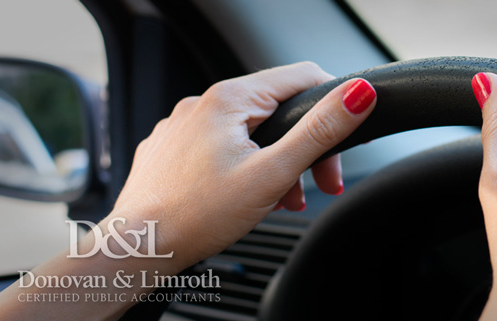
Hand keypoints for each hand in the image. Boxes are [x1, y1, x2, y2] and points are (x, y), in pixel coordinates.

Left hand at [111, 62, 376, 272]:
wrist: (140, 248)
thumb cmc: (198, 214)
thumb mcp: (273, 172)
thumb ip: (319, 131)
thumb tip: (356, 95)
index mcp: (229, 99)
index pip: (301, 77)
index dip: (332, 107)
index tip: (344, 142)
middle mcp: (202, 104)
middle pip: (276, 111)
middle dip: (304, 148)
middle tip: (319, 184)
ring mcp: (184, 126)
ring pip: (249, 133)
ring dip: (276, 164)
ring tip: (281, 200)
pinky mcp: (173, 149)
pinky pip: (220, 147)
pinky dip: (244, 168)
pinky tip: (246, 197)